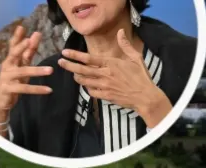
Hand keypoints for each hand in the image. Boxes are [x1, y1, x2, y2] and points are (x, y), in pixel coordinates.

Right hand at [0, 25, 53, 128]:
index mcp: (10, 60)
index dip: (17, 37)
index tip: (21, 27)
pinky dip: (37, 89)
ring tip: (50, 70)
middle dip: (21, 47)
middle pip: (14, 55)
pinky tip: (48, 90)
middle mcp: (7, 67)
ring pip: (23, 72)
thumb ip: (28, 52)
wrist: (0, 102)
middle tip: (29, 40)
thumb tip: (36, 35)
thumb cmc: (13, 82)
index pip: (13, 46)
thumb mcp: (22, 67)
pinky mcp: (9, 89)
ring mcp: (7, 78)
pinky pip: (24, 89)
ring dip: (37, 71)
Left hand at [57, 29, 172, 127]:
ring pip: (84, 81)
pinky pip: (91, 92)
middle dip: (69, 66)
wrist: (145, 96)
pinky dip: (87, 88)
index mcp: (112, 63)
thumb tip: (120, 32)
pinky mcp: (105, 96)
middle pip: (82, 70)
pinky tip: (86, 85)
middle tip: (60, 62)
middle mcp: (106, 74)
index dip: (75, 55)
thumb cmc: (141, 76)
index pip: (89, 58)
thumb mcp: (136, 58)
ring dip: (77, 77)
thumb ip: (125, 45)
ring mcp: (104, 86)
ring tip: (73, 74)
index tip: (65, 52)